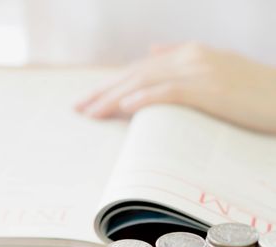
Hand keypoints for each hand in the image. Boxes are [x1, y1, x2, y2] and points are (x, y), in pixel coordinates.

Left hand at [76, 43, 275, 133]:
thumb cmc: (251, 88)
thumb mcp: (215, 65)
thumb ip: (180, 57)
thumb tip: (152, 52)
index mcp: (188, 53)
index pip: (139, 70)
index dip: (111, 84)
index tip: (89, 99)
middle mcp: (188, 58)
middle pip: (135, 75)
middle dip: (103, 92)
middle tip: (78, 108)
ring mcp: (199, 71)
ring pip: (145, 83)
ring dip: (114, 97)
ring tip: (91, 112)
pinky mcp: (209, 88)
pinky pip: (169, 92)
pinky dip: (144, 98)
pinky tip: (124, 107)